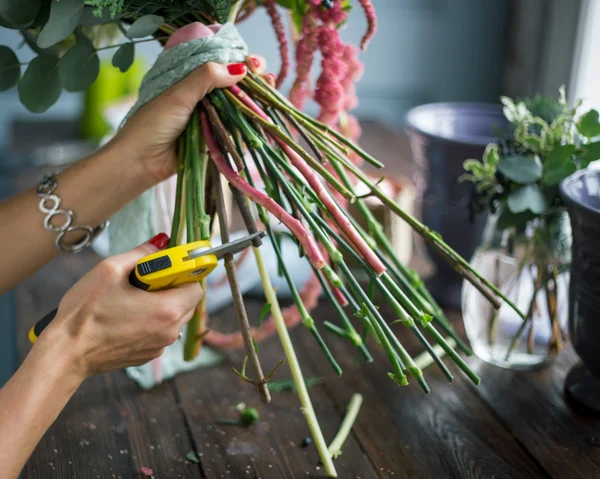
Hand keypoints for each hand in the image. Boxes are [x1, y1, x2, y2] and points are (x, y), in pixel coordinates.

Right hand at [38, 233, 202, 378]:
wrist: (66, 353)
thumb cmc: (85, 313)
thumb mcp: (110, 270)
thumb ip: (142, 254)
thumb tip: (161, 242)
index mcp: (167, 310)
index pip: (196, 286)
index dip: (184, 273)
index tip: (168, 267)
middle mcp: (170, 331)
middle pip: (187, 302)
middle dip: (172, 287)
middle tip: (147, 279)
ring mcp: (159, 346)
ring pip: (174, 318)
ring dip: (162, 304)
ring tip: (134, 297)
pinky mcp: (148, 355)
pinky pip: (160, 332)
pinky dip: (152, 321)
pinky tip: (127, 315)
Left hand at [112, 55, 275, 185]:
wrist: (139, 163)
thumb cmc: (152, 125)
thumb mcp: (178, 95)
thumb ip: (206, 78)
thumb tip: (241, 68)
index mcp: (190, 80)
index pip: (220, 65)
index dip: (239, 62)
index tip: (254, 63)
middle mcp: (202, 98)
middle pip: (234, 86)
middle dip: (253, 81)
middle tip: (266, 78)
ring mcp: (209, 120)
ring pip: (238, 108)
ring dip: (255, 102)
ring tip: (270, 95)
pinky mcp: (214, 141)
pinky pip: (236, 131)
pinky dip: (250, 125)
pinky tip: (263, 119)